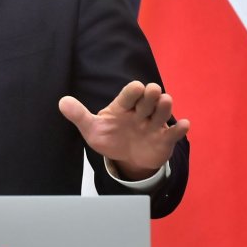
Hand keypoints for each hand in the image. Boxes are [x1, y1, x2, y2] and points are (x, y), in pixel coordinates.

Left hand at [58, 81, 189, 180]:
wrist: (127, 158)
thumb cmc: (111, 137)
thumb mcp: (93, 129)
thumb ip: (79, 116)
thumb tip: (62, 102)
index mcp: (124, 106)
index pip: (130, 94)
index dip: (134, 91)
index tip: (136, 88)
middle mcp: (141, 112)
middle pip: (149, 99)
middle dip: (151, 95)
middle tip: (152, 93)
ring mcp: (154, 125)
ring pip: (162, 112)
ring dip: (165, 107)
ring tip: (165, 102)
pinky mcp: (164, 139)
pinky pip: (174, 133)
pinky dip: (180, 129)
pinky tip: (184, 125)